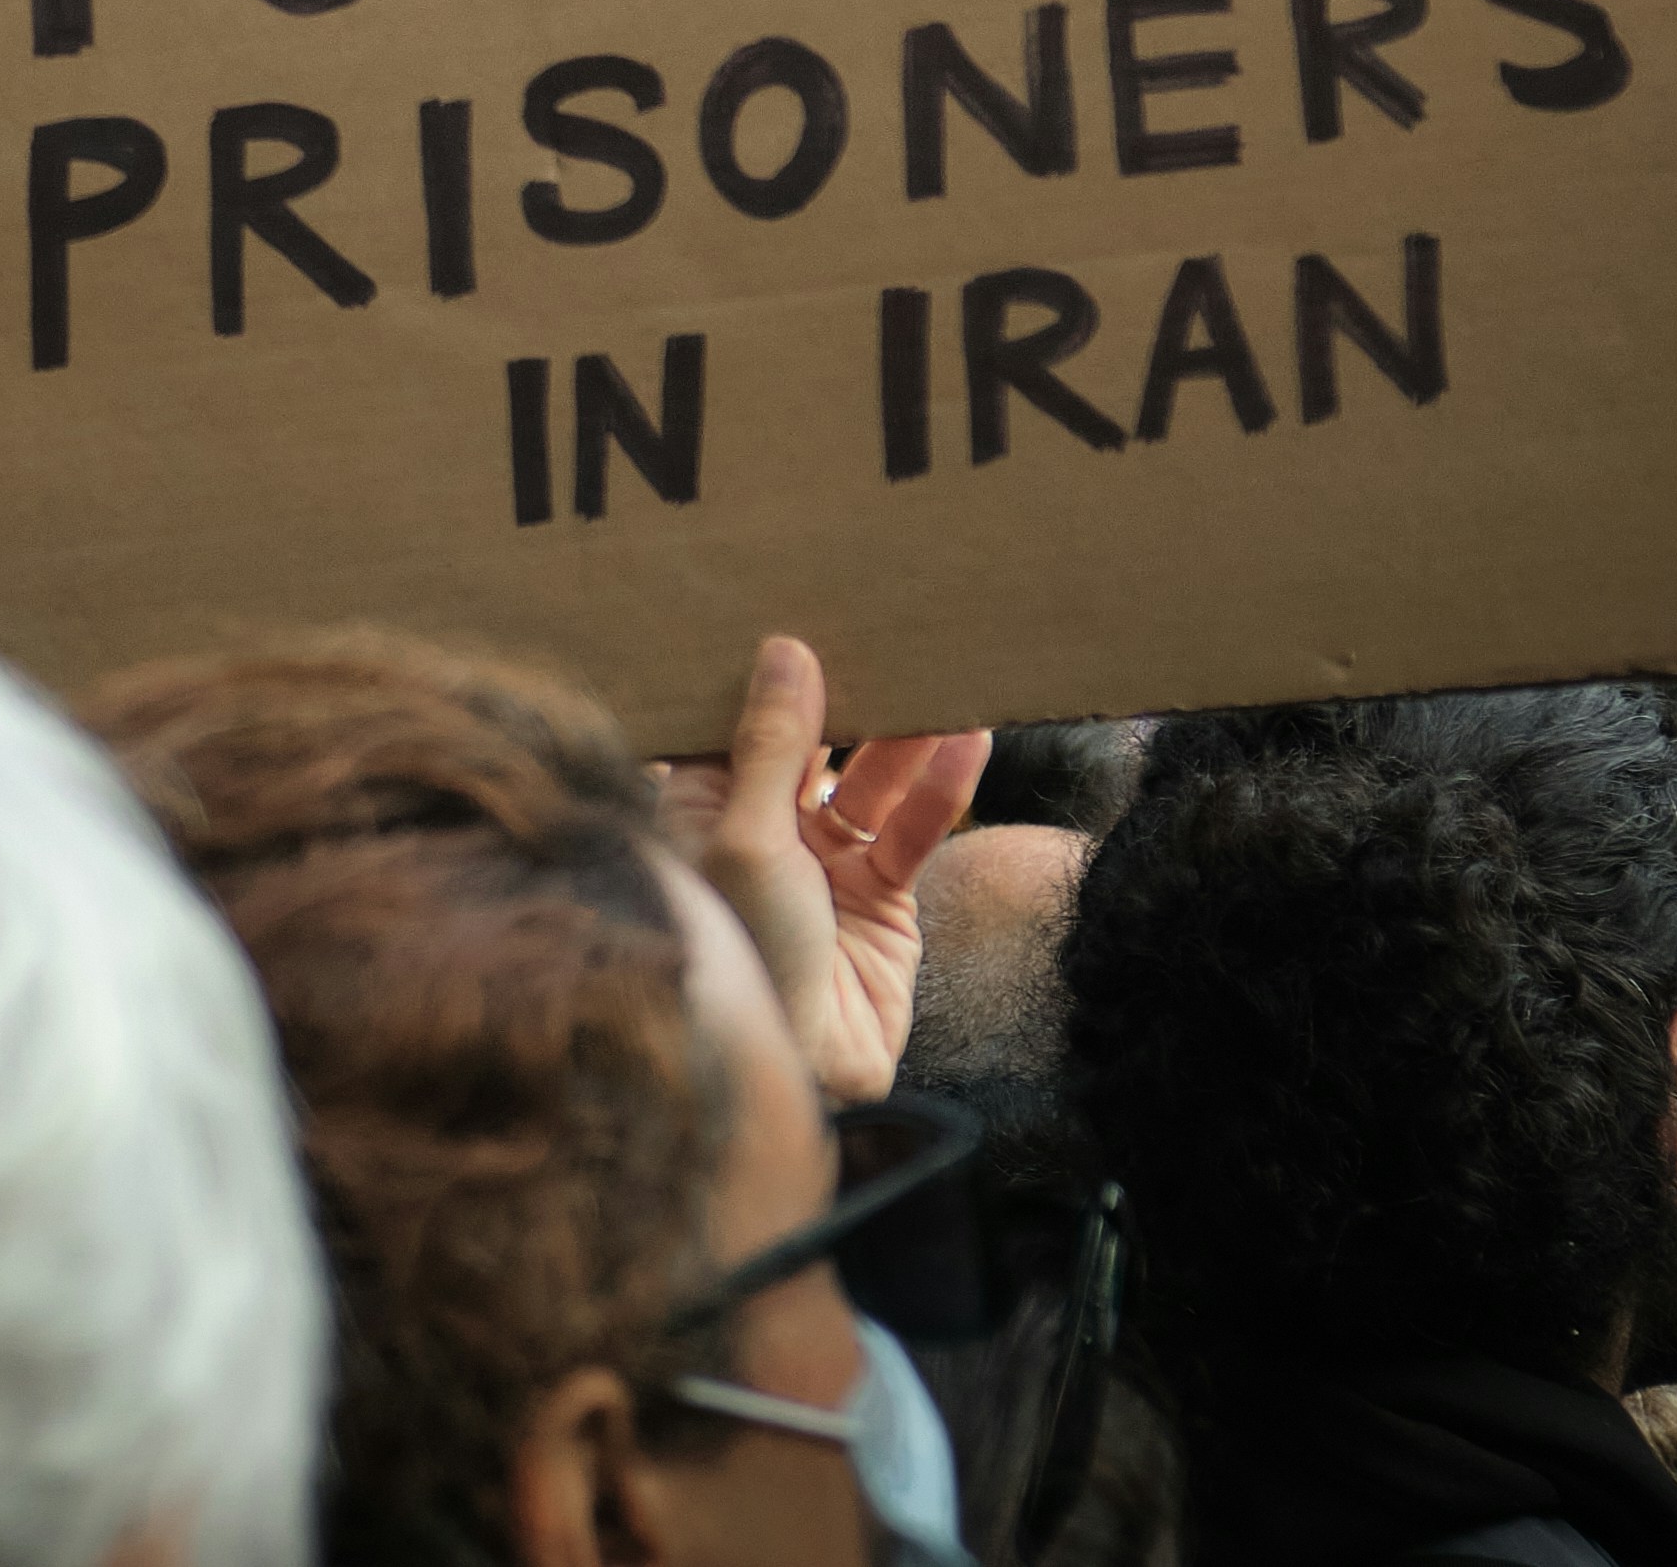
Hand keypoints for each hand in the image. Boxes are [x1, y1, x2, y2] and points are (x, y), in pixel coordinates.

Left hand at [665, 630, 988, 1103]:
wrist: (801, 1075)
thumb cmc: (744, 956)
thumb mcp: (745, 837)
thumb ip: (770, 743)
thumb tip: (784, 648)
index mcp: (705, 815)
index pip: (735, 725)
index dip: (765, 673)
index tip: (796, 602)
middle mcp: (764, 834)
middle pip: (811, 745)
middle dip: (846, 693)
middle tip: (884, 623)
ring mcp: (826, 868)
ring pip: (872, 780)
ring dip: (906, 734)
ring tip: (943, 674)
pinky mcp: (882, 902)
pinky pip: (915, 830)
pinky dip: (943, 787)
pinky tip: (970, 740)